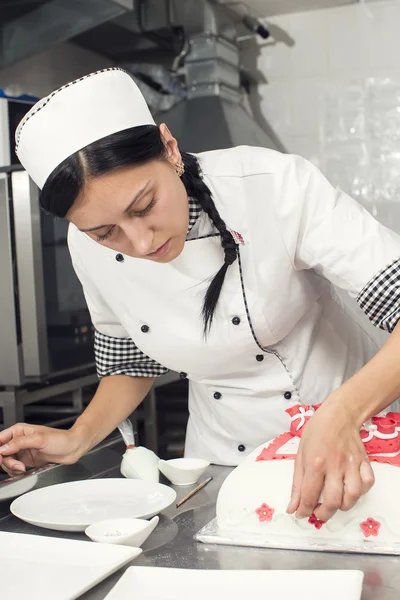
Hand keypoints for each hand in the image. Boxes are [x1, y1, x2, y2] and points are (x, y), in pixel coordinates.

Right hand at [0, 423, 83, 476]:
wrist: (72, 448)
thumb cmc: (61, 439)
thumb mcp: (40, 439)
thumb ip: (20, 443)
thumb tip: (3, 448)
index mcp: (19, 431)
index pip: (0, 440)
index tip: (0, 458)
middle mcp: (18, 441)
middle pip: (1, 453)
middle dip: (6, 462)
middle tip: (17, 466)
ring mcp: (22, 451)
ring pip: (7, 462)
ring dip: (12, 468)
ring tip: (23, 468)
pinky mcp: (27, 461)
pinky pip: (14, 468)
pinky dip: (16, 472)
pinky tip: (23, 472)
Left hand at [286, 396, 374, 521]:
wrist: (338, 415)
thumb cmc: (317, 432)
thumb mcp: (300, 455)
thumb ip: (297, 483)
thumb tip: (293, 507)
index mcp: (315, 462)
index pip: (309, 495)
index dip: (304, 510)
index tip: (301, 514)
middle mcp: (335, 465)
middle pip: (333, 501)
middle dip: (324, 514)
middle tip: (318, 513)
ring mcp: (352, 464)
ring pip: (353, 496)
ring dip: (343, 506)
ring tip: (335, 503)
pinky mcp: (364, 462)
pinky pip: (368, 483)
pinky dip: (360, 492)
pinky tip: (350, 489)